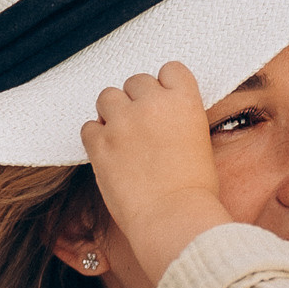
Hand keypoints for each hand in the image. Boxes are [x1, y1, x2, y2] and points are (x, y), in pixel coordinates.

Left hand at [80, 62, 233, 283]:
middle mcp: (152, 104)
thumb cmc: (195, 191)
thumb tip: (165, 121)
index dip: (165, 87)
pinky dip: (96, 138)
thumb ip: (179, 121)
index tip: (163, 103)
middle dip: (137, 100)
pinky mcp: (100, 144)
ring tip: (121, 137)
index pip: (170, 69)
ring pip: (107, 97)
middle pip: (136, 81)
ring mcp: (122, 122)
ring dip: (112, 113)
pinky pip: (88, 127)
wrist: (174, 218)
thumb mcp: (200, 143)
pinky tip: (109, 154)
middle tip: (141, 126)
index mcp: (184, 100)